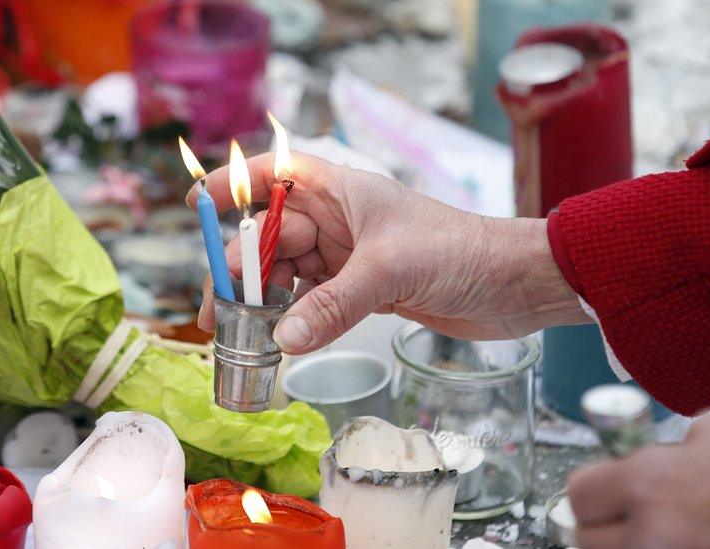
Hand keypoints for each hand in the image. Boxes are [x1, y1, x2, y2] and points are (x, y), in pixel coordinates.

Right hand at [188, 152, 585, 353]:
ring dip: (265, 301)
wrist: (514, 284)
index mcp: (343, 192)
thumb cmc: (460, 251)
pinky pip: (314, 302)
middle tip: (216, 311)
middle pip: (272, 237)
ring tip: (239, 334)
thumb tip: (284, 340)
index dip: (234, 182)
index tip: (195, 201)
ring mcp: (350, 257)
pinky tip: (281, 341)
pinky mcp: (363, 290)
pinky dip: (296, 320)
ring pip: (289, 274)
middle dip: (241, 269)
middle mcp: (340, 220)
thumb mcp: (391, 270)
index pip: (276, 173)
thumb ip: (334, 305)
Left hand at [568, 415, 709, 548]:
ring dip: (626, 542)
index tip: (602, 483)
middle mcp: (650, 532)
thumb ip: (656, 452)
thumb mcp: (704, 434)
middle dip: (601, 522)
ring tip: (653, 524)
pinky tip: (680, 538)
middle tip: (621, 509)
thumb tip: (633, 460)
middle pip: (588, 540)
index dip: (590, 487)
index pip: (579, 495)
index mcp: (645, 484)